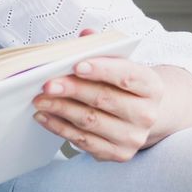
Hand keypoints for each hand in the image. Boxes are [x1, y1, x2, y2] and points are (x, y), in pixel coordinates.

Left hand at [31, 30, 191, 160]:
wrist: (141, 116)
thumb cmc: (124, 85)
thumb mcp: (120, 63)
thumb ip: (102, 48)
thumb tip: (86, 36)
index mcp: (151, 86)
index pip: (126, 75)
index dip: (101, 69)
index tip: (75, 65)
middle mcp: (147, 114)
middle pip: (104, 99)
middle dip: (72, 89)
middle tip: (46, 84)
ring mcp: (134, 137)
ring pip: (91, 121)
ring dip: (61, 109)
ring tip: (39, 100)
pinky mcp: (119, 154)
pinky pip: (84, 141)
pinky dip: (60, 128)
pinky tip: (45, 116)